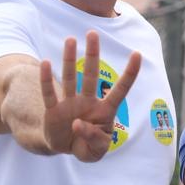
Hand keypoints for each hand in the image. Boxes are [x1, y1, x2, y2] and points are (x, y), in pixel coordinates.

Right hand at [40, 31, 140, 161]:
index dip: (129, 74)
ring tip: (70, 39)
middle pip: (91, 75)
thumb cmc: (88, 146)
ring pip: (70, 78)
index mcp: (105, 110)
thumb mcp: (96, 151)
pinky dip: (47, 80)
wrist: (68, 149)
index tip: (138, 54)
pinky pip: (50, 93)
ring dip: (69, 59)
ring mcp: (70, 104)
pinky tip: (46, 63)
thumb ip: (93, 139)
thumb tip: (78, 124)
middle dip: (92, 55)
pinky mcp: (53, 111)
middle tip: (93, 33)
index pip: (120, 89)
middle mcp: (88, 102)